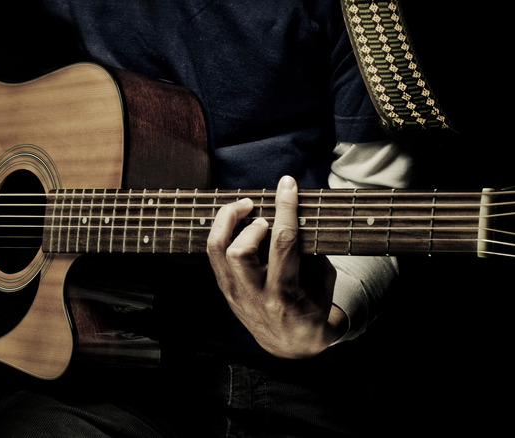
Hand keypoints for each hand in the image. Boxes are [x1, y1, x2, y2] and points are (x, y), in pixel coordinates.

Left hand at [206, 176, 346, 357]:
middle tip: (259, 209)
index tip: (287, 184)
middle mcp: (255, 296)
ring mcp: (234, 294)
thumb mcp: (323, 282)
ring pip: (216, 251)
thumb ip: (311, 251)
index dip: (285, 208)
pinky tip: (236, 223)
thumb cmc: (313, 307)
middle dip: (246, 221)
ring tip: (244, 209)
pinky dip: (223, 232)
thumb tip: (296, 214)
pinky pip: (214, 255)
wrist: (291, 345)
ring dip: (226, 222)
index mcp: (285, 294)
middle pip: (238, 251)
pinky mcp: (224, 290)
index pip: (283, 244)